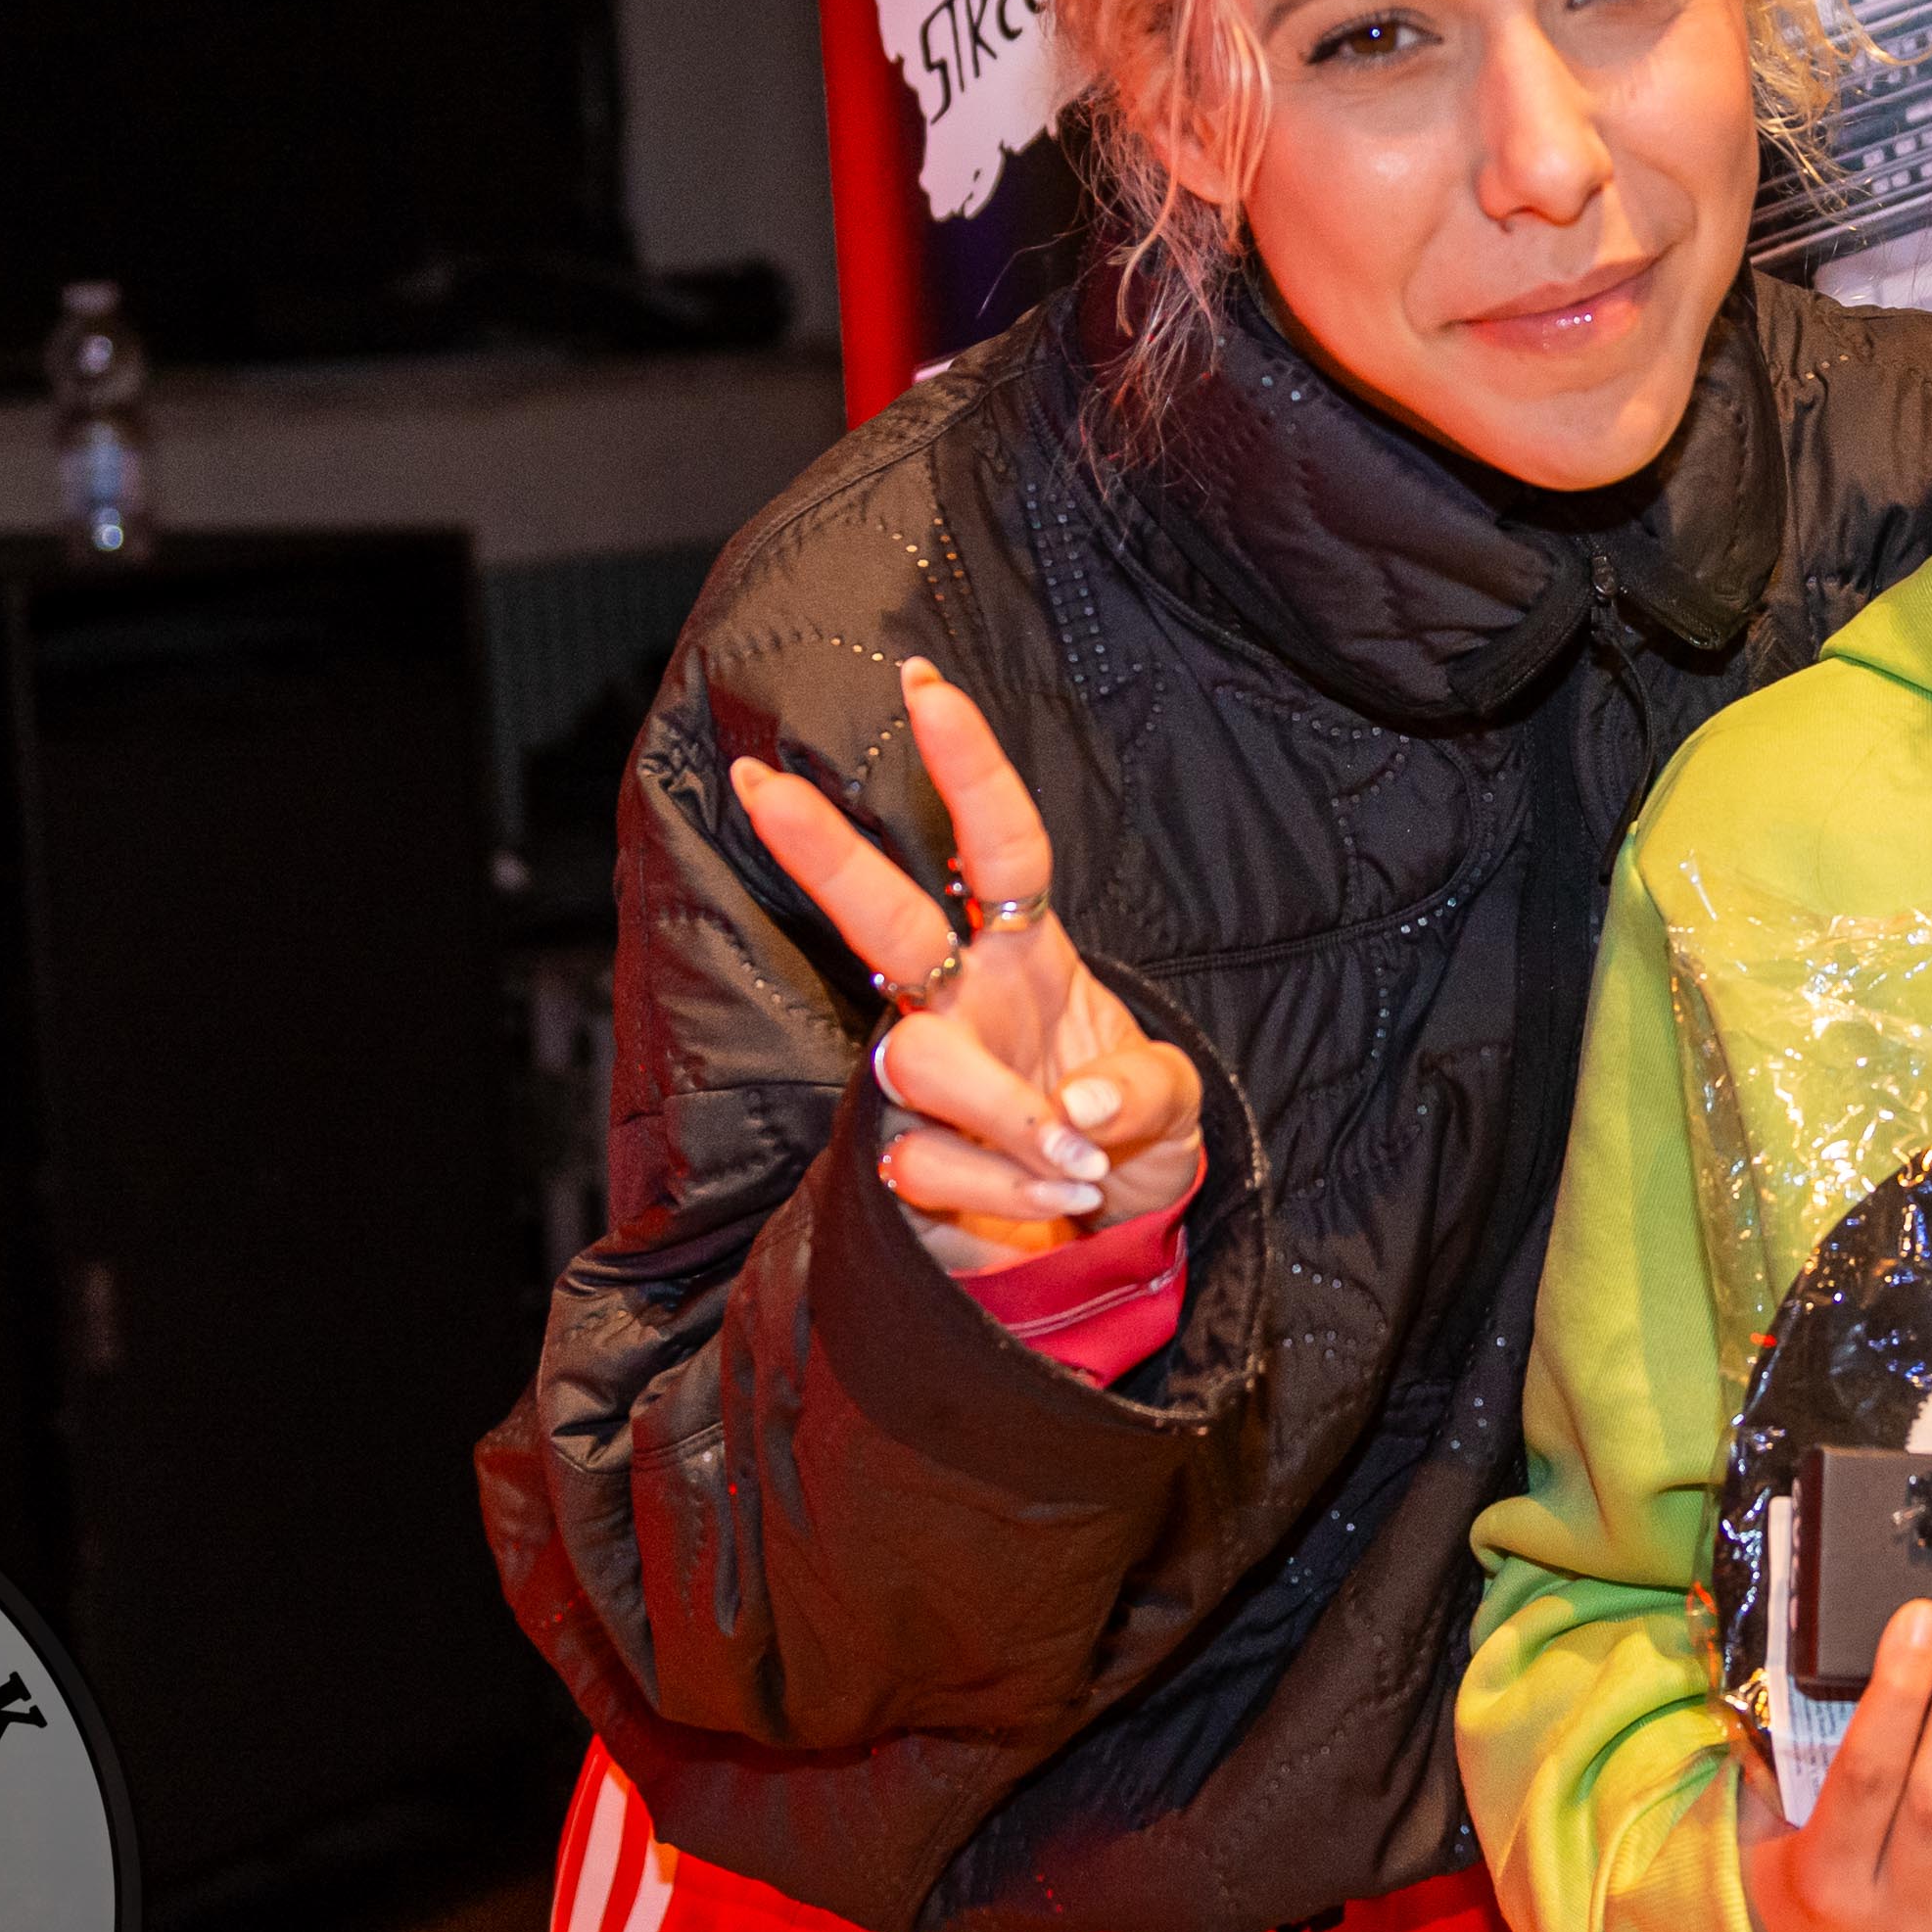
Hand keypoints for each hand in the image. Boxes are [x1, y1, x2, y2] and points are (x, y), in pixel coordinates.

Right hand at [730, 658, 1204, 1274]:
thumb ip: (1143, 1095)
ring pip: (922, 1062)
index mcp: (1029, 956)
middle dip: (823, 851)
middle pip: (885, 915)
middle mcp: (963, 1000)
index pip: (1001, 846)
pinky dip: (1005, 1191)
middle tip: (761, 786)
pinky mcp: (898, 1158)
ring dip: (1009, 1117)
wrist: (1095, 1245)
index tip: (926, 686)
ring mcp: (924, 1076)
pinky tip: (1049, 1205)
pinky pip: (928, 1163)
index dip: (968, 769)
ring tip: (1077, 1166)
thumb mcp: (1170, 1104)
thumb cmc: (1125, 1140)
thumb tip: (1079, 1110)